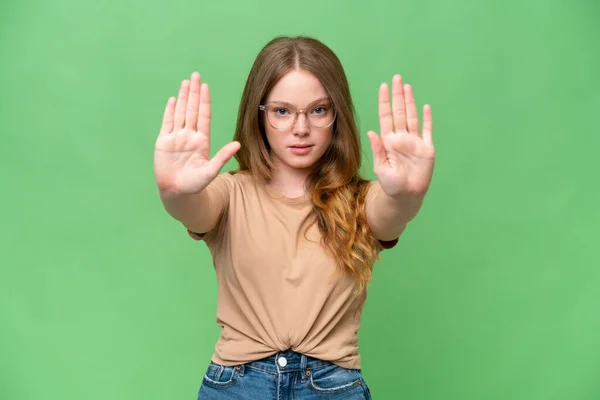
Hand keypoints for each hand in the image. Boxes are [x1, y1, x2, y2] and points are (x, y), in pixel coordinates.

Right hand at [154, 72, 239, 194]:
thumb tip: (237, 144)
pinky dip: (170, 111)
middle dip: (194, 93)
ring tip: (186, 82)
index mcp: (201, 140)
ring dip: (183, 98)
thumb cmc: (195, 184)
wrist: (177, 192)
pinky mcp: (164, 142)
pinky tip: (173, 100)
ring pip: (180, 113)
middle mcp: (189, 136)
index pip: (203, 116)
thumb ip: (222, 156)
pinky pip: (167, 123)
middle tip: (196, 75)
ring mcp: (176, 138)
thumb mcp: (211, 170)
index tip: (206, 87)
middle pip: (192, 109)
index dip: (205, 101)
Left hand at [367, 75, 434, 198]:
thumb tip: (371, 132)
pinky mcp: (427, 149)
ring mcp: (415, 142)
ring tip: (407, 87)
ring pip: (413, 117)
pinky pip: (427, 131)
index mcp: (389, 141)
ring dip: (410, 102)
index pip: (386, 116)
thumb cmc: (390, 185)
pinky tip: (426, 106)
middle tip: (396, 78)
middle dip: (398, 95)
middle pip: (400, 112)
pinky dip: (427, 119)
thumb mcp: (381, 168)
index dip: (385, 101)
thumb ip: (378, 150)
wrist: (405, 196)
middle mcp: (401, 138)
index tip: (383, 86)